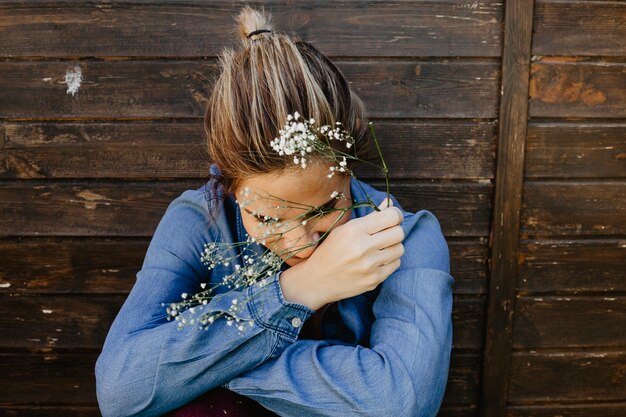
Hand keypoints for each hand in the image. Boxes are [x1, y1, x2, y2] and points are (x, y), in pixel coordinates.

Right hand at [280, 198, 404, 310]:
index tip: (392, 218)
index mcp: (353, 230)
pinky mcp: (374, 280)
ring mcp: (369, 266)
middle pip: (399, 232)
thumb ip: (370, 216)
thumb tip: (390, 203)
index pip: (391, 216)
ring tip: (379, 248)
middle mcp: (362, 247)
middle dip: (394, 231)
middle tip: (385, 234)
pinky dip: (389, 260)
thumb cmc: (330, 251)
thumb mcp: (344, 229)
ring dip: (393, 246)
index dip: (395, 215)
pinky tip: (376, 260)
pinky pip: (396, 264)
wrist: (317, 280)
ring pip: (400, 248)